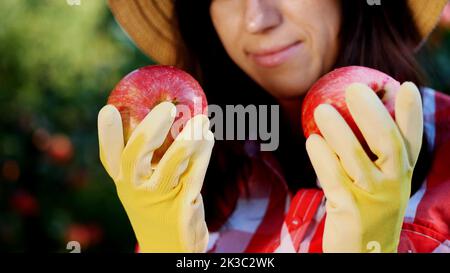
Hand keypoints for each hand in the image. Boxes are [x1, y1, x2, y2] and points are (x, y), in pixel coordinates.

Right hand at [98, 102, 213, 251]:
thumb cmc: (158, 210)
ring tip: (202, 118)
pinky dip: (203, 151)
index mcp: (124, 182)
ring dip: (189, 136)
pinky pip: (195, 171)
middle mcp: (135, 190)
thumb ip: (148, 163)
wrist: (169, 247)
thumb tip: (166, 118)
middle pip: (135, 155)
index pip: (109, 156)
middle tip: (166, 107)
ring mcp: (158, 198)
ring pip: (173, 161)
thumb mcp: (145, 188)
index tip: (108, 109)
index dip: (107, 133)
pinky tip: (208, 136)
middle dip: (150, 128)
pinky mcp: (182, 205)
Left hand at [306, 82, 422, 252]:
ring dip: (338, 131)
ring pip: (355, 157)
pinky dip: (322, 157)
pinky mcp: (348, 209)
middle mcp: (393, 183)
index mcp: (403, 173)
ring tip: (321, 109)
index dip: (412, 113)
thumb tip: (356, 116)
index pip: (412, 140)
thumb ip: (376, 155)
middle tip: (354, 88)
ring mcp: (372, 197)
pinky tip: (312, 140)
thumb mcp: (381, 182)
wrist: (364, 251)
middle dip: (372, 112)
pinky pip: (332, 177)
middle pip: (387, 141)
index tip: (405, 86)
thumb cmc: (368, 207)